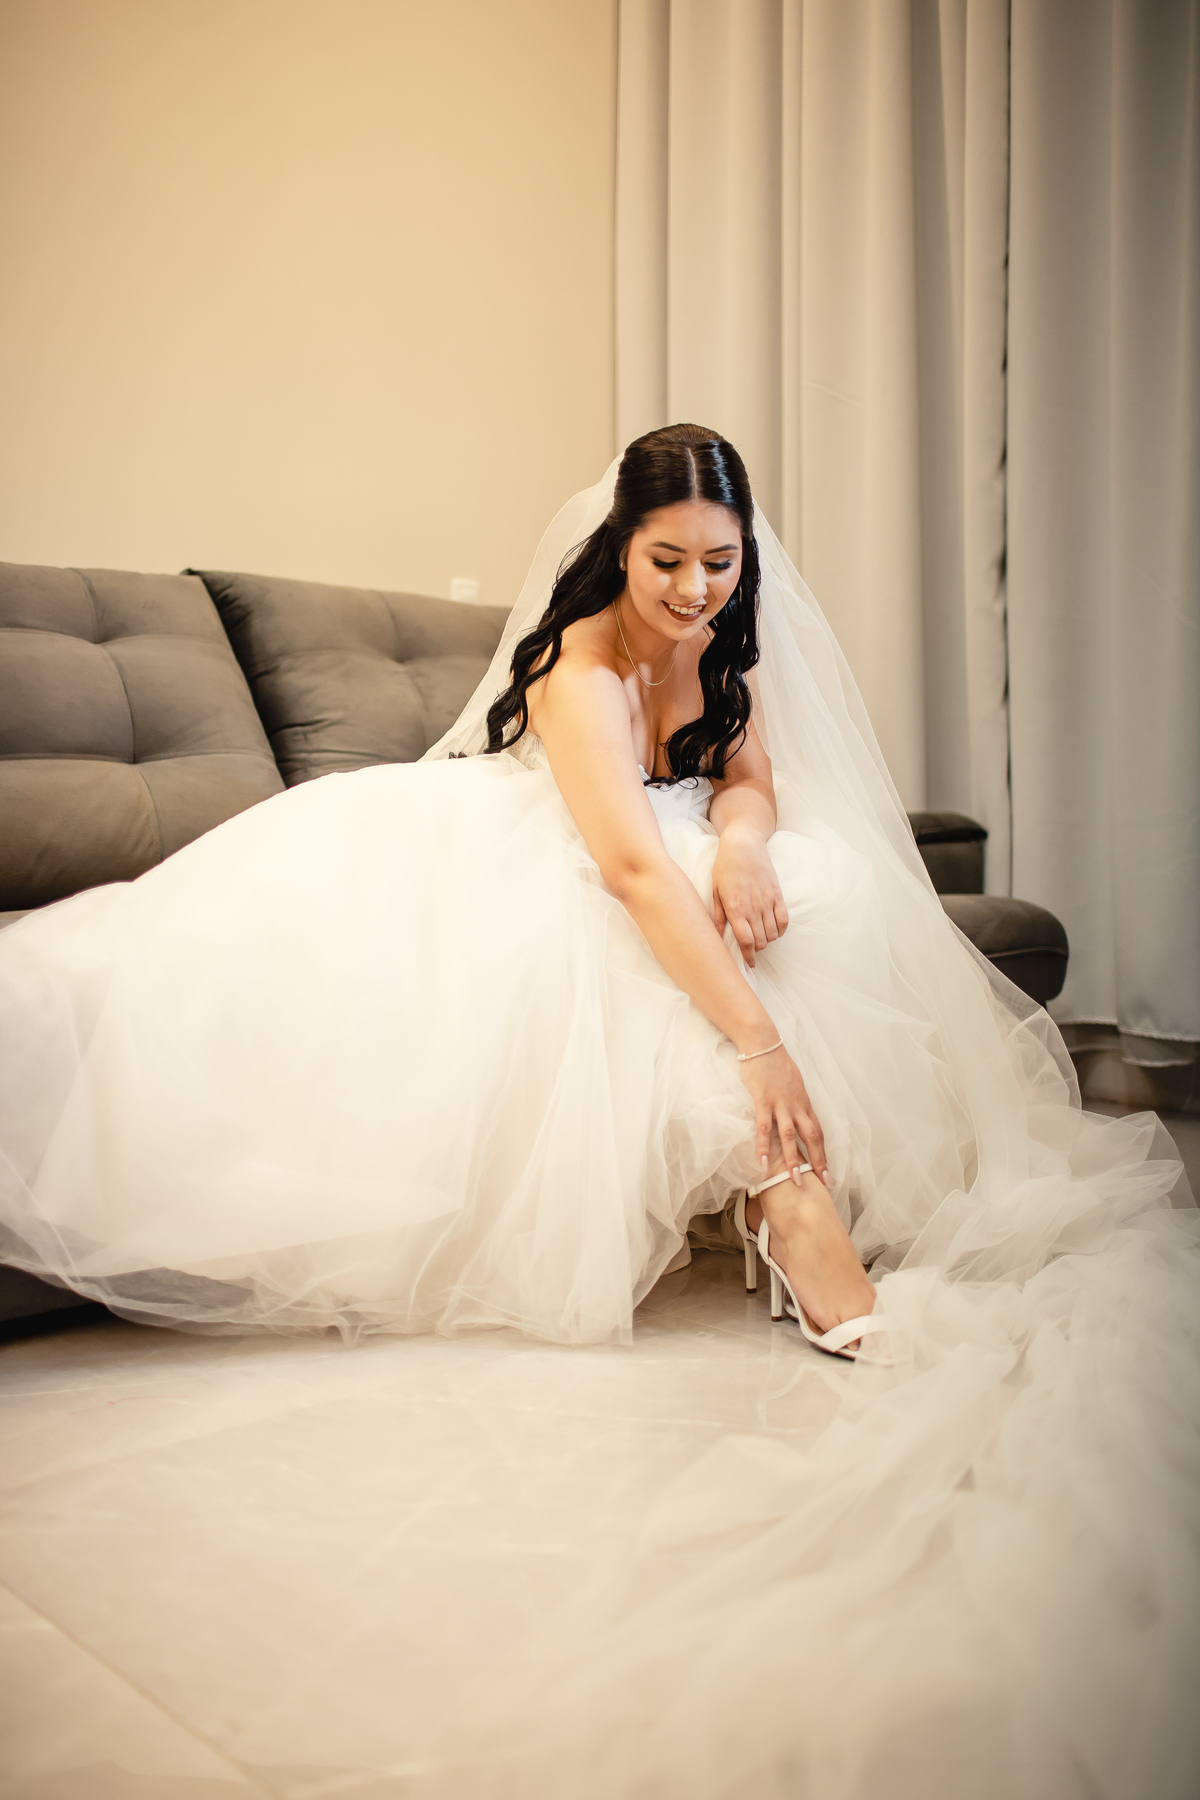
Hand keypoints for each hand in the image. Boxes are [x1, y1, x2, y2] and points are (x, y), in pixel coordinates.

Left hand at [712, 825, 787, 967]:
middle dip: (756, 951)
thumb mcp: (715, 890)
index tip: (748, 965)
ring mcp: (767, 902)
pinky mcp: (777, 895)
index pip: (745, 941)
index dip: (748, 957)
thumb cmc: (725, 867)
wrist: (744, 845)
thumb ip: (718, 915)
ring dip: (767, 941)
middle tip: (752, 952)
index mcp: (735, 908)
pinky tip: (774, 931)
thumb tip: (717, 936)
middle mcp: (753, 908)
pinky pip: (784, 920)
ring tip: (761, 940)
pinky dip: (781, 930)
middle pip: (760, 941)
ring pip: (773, 933)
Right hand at [737, 1045, 827, 1182]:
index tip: (828, 1173)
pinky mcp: (763, 1101)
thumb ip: (796, 1101)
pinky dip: (764, 1146)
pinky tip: (762, 1162)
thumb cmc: (776, 1063)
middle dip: (818, 1161)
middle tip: (823, 1183)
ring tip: (795, 1180)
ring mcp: (780, 1104)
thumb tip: (797, 1115)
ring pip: (790, 1136)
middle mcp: (796, 1106)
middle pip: (812, 1137)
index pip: (818, 1132)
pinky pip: (764, 1127)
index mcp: (804, 1103)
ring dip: (793, 1159)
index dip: (823, 1153)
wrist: (763, 1043)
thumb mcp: (793, 1083)